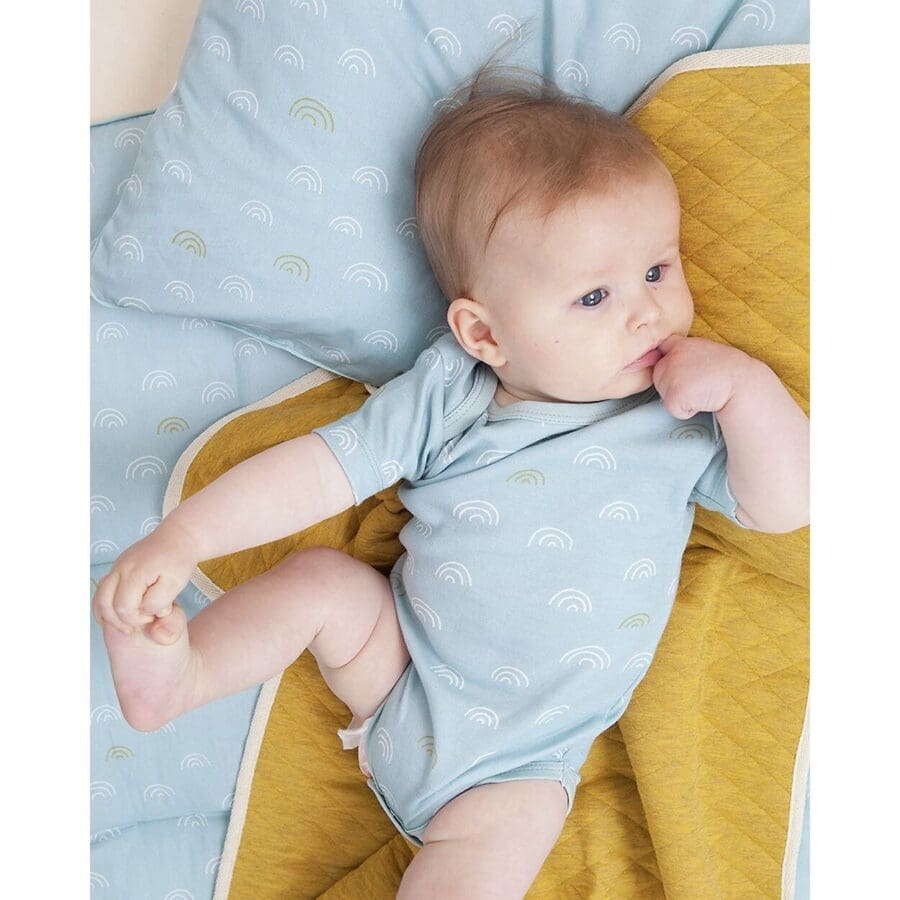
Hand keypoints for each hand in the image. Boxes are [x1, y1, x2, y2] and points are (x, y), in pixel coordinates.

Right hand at [92, 520, 199, 636]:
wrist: (177, 537)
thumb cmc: (178, 560)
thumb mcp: (176, 583)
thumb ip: (158, 601)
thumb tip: (142, 612)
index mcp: (135, 572)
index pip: (123, 607)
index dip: (137, 618)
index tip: (154, 616)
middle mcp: (120, 569)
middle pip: (103, 603)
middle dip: (119, 620)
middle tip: (138, 625)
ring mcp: (116, 568)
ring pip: (99, 598)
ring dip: (109, 615)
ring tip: (128, 624)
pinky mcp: (117, 569)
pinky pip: (103, 591)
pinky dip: (108, 606)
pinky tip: (123, 614)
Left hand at [651, 335, 754, 419]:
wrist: (744, 384)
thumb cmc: (727, 371)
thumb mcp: (705, 351)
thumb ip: (684, 353)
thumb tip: (662, 359)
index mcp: (681, 344)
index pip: (661, 348)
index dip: (666, 360)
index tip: (680, 367)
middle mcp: (673, 357)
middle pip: (658, 377)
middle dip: (674, 384)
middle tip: (699, 383)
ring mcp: (673, 375)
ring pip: (664, 394)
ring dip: (681, 398)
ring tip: (702, 391)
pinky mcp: (675, 394)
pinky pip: (673, 409)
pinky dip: (686, 411)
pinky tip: (703, 400)